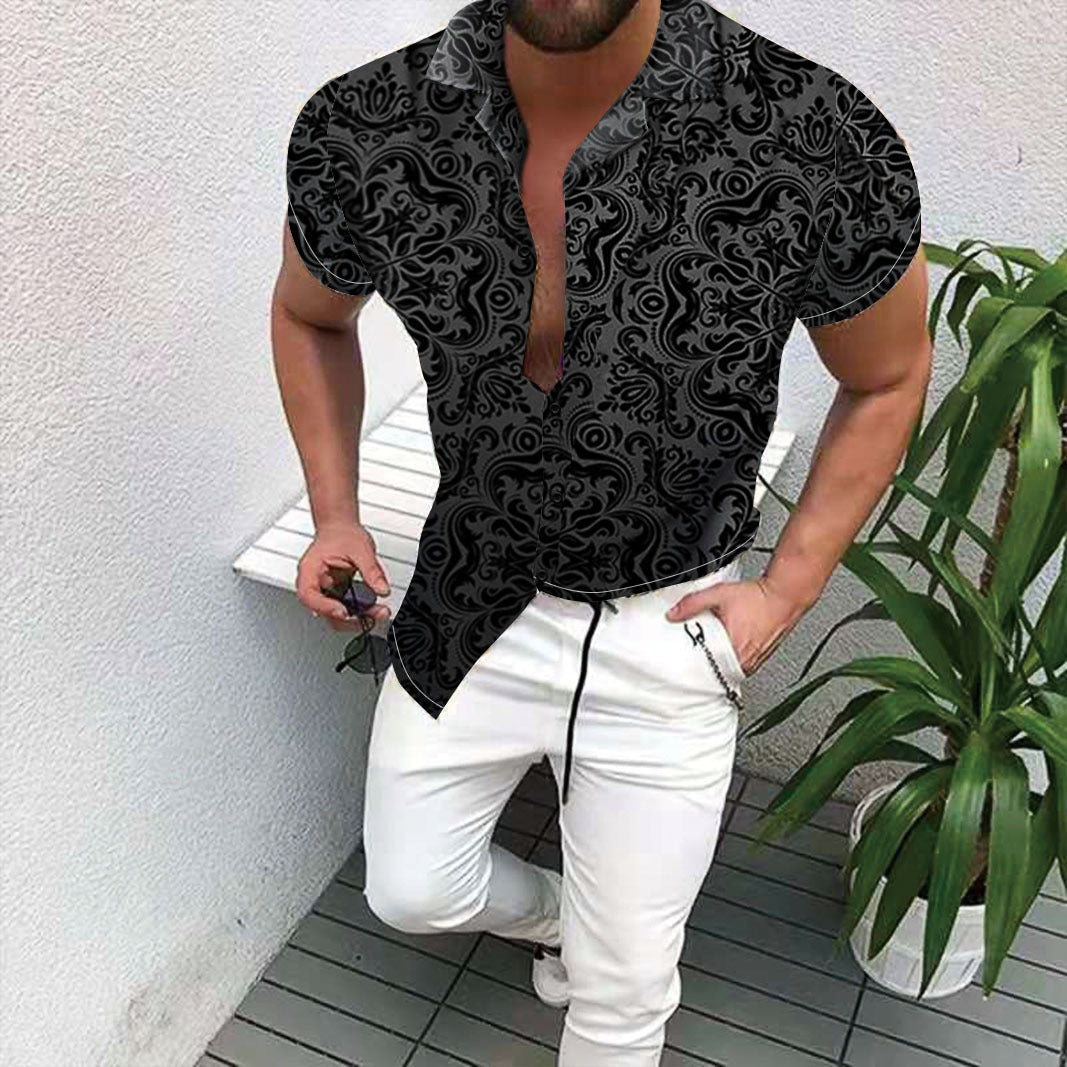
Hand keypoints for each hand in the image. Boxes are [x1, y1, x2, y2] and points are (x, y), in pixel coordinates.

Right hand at [296, 520, 391, 632]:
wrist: (341, 527)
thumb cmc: (341, 534)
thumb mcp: (360, 549)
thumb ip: (371, 571)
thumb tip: (382, 589)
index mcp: (310, 571)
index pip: (310, 596)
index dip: (325, 607)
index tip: (344, 611)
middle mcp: (314, 585)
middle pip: (325, 612)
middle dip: (350, 618)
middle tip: (372, 615)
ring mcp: (325, 591)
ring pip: (337, 615)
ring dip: (358, 616)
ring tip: (379, 612)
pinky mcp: (336, 594)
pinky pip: (346, 607)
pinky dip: (360, 610)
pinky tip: (373, 608)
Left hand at [664, 573, 811, 677]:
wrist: (784, 595)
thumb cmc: (758, 597)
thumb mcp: (719, 595)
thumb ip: (693, 603)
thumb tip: (673, 614)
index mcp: (734, 651)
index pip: (707, 672)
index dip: (693, 670)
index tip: (682, 667)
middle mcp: (746, 661)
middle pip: (717, 672)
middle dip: (704, 665)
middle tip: (692, 657)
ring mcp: (754, 661)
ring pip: (729, 670)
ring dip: (718, 663)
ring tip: (708, 652)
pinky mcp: (760, 658)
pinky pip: (740, 665)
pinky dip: (730, 658)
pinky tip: (726, 648)